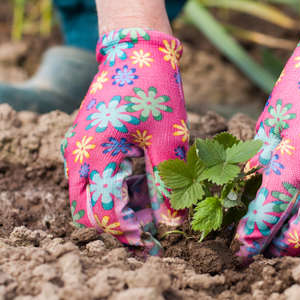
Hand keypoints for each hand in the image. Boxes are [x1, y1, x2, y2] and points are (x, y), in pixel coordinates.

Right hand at [61, 28, 188, 254]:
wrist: (136, 53)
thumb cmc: (153, 90)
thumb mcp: (166, 139)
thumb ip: (168, 183)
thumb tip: (173, 223)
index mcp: (96, 156)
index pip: (105, 213)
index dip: (130, 233)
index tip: (156, 243)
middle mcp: (80, 157)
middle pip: (89, 211)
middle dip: (120, 227)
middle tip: (152, 234)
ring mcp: (81, 150)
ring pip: (91, 197)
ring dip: (119, 210)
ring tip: (154, 212)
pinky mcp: (89, 145)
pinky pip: (97, 179)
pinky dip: (118, 191)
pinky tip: (146, 191)